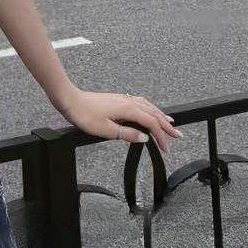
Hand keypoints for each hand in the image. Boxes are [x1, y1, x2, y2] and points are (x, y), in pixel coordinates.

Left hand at [57, 89, 182, 152]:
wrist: (70, 100)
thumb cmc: (85, 115)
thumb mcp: (106, 130)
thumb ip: (127, 134)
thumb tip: (145, 138)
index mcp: (128, 109)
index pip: (151, 123)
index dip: (161, 136)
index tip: (166, 148)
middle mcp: (128, 101)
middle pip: (153, 113)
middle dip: (166, 125)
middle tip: (177, 135)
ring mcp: (123, 99)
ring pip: (147, 106)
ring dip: (159, 115)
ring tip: (169, 123)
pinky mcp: (117, 99)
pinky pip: (139, 102)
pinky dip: (149, 108)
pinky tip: (147, 110)